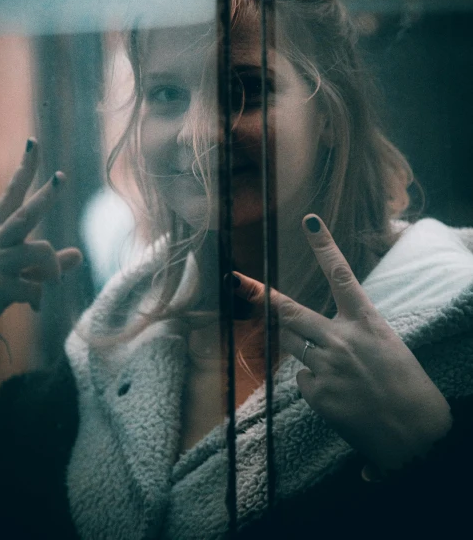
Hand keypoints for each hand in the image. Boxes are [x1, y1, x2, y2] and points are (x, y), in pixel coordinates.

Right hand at [0, 139, 81, 346]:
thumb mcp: (13, 273)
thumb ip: (45, 263)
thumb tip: (79, 255)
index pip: (11, 194)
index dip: (24, 170)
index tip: (34, 143)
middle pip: (25, 213)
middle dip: (46, 195)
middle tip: (60, 176)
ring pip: (39, 250)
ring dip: (53, 267)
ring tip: (52, 283)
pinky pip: (33, 287)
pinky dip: (39, 298)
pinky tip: (33, 308)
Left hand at [232, 214, 452, 472]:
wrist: (416, 435)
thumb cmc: (406, 386)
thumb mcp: (385, 345)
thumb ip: (352, 333)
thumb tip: (319, 335)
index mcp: (367, 321)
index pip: (340, 275)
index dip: (324, 246)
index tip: (309, 221)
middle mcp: (342, 339)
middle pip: (291, 313)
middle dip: (262, 298)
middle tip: (240, 282)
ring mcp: (327, 366)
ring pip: (294, 347)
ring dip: (306, 352)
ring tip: (341, 373)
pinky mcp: (317, 394)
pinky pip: (302, 380)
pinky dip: (315, 385)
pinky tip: (340, 398)